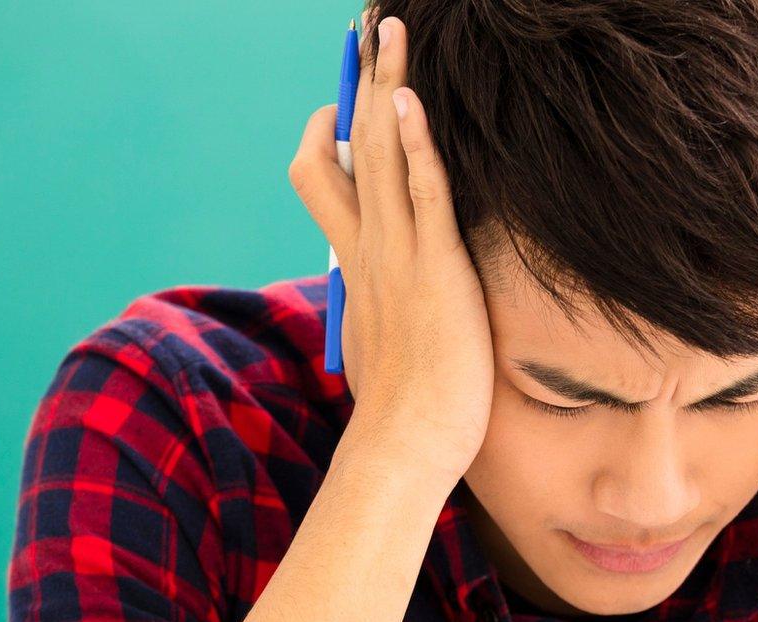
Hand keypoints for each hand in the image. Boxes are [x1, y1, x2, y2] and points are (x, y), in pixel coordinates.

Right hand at [290, 15, 495, 490]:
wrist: (408, 444)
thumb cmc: (403, 407)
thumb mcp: (380, 340)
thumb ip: (376, 306)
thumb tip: (372, 296)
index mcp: (352, 263)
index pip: (323, 178)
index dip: (332, 134)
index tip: (344, 104)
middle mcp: (366, 249)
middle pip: (350, 145)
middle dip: (360, 81)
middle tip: (372, 28)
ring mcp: (397, 257)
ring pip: (382, 153)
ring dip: (386, 86)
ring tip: (391, 31)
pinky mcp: (434, 270)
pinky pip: (422, 194)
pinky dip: (414, 146)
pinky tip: (411, 105)